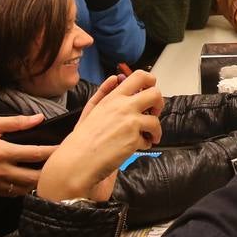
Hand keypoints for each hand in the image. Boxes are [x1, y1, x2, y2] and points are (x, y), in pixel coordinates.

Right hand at [0, 115, 57, 195]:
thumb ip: (16, 122)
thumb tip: (39, 118)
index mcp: (3, 152)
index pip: (35, 154)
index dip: (53, 152)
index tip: (65, 148)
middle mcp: (2, 171)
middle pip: (34, 176)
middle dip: (51, 172)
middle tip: (63, 165)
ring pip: (26, 189)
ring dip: (39, 183)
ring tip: (52, 175)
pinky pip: (14, 194)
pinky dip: (26, 189)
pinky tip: (33, 182)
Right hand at [38, 71, 162, 201]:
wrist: (77, 160)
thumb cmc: (82, 138)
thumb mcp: (91, 109)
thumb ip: (104, 92)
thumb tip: (116, 78)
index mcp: (114, 98)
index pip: (140, 76)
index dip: (150, 81)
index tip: (150, 89)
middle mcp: (124, 107)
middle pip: (155, 94)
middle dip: (159, 104)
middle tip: (153, 114)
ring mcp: (130, 123)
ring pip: (156, 120)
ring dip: (155, 130)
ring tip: (148, 136)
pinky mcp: (134, 140)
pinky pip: (148, 140)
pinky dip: (145, 144)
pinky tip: (136, 146)